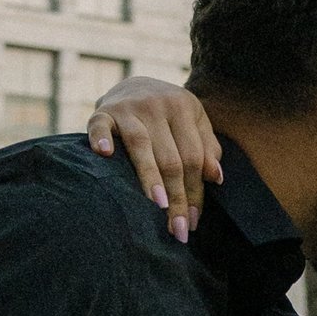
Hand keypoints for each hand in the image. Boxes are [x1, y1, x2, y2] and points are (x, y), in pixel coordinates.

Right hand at [86, 75, 222, 239]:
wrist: (133, 85)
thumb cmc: (168, 115)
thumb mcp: (194, 122)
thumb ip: (207, 148)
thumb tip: (216, 178)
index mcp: (184, 107)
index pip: (193, 158)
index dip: (195, 191)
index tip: (193, 222)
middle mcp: (157, 105)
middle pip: (171, 158)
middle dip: (177, 197)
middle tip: (177, 230)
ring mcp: (129, 108)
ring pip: (142, 147)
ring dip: (150, 178)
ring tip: (158, 206)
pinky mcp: (103, 112)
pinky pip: (100, 125)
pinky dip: (101, 138)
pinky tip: (105, 154)